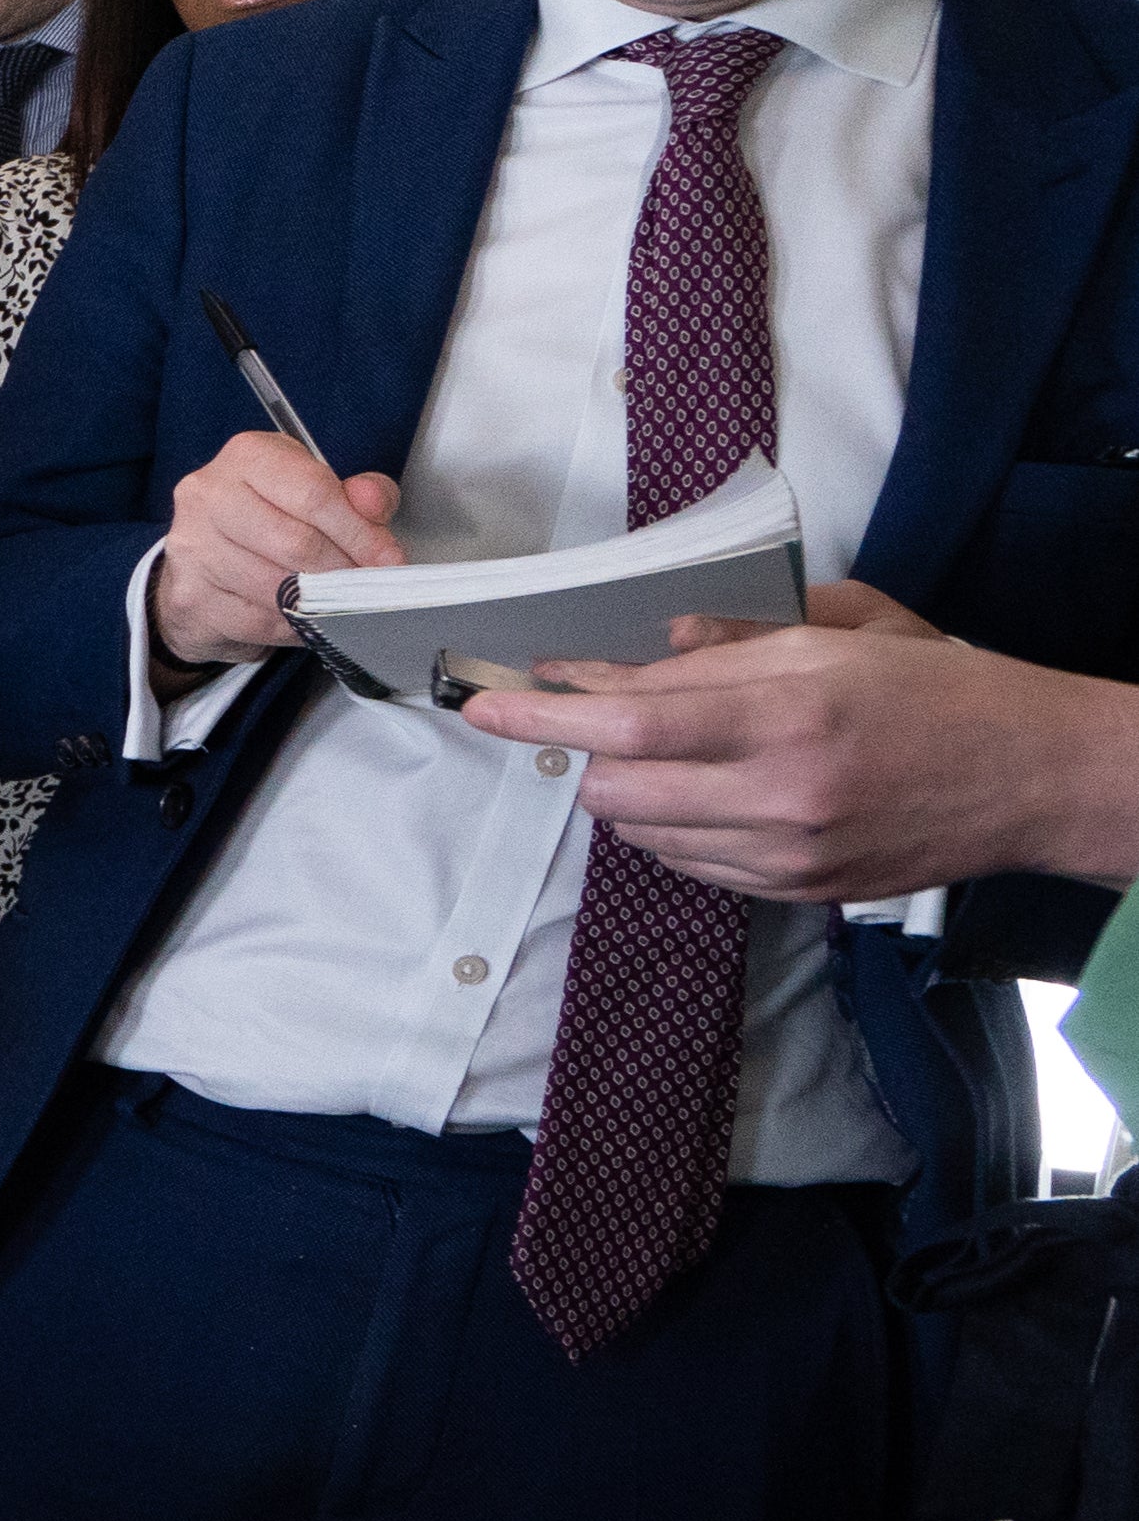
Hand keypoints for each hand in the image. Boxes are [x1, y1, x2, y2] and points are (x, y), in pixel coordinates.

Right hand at [152, 432, 403, 668]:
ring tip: (334, 600)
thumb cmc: (266, 524)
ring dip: (317, 601)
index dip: (359, 532)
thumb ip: (357, 495)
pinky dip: (291, 625)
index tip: (386, 558)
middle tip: (365, 584)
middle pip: (295, 541)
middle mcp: (210, 494)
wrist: (200, 567)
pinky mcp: (191, 595)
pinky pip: (258, 620)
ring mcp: (193, 546)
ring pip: (277, 586)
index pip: (313, 492)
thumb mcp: (317, 494)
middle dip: (342, 570)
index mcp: (248, 456)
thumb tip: (373, 503)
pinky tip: (299, 616)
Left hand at [461, 580, 1138, 898]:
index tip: (488, 702)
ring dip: (627, 791)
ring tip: (676, 753)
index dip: (545, 714)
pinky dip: (672, 828)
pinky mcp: (798, 890)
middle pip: (616, 788)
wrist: (1033, 774)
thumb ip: (735, 638)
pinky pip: (688, 865)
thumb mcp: (842, 630)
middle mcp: (782, 791)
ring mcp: (788, 852)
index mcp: (790, 710)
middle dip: (584, 753)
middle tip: (598, 719)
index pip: (629, 722)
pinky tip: (709, 793)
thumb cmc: (940, 685)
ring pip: (643, 831)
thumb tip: (647, 650)